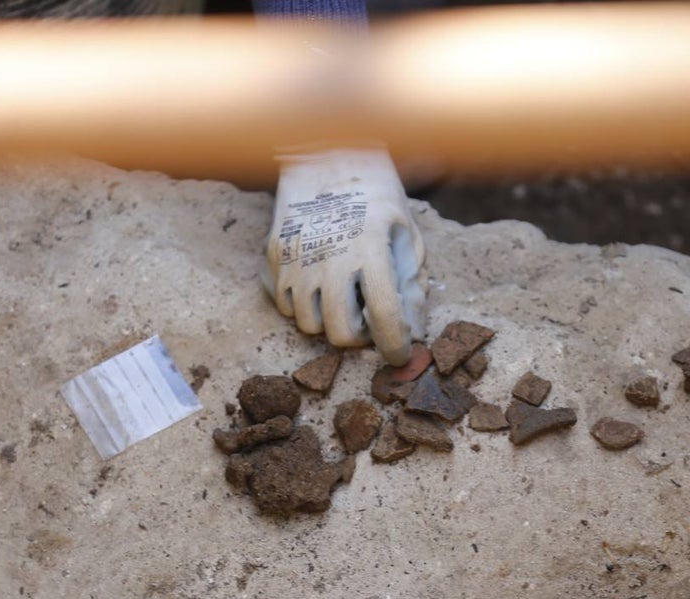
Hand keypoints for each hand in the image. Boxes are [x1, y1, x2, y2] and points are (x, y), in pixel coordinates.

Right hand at [262, 148, 426, 365]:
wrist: (325, 151)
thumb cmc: (375, 195)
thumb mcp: (405, 231)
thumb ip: (412, 282)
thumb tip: (414, 330)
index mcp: (372, 248)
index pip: (384, 316)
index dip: (394, 346)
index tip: (399, 355)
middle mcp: (331, 257)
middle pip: (340, 334)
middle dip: (358, 337)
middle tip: (368, 319)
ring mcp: (298, 257)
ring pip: (308, 325)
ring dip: (329, 321)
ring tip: (343, 298)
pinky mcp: (275, 254)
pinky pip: (285, 305)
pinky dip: (304, 306)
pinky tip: (319, 285)